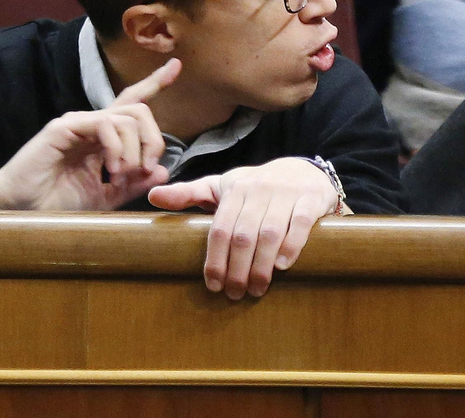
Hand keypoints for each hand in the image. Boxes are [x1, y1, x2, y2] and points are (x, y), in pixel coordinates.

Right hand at [0, 57, 180, 211]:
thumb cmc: (55, 203)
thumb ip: (132, 184)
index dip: (154, 84)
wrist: (19, 210)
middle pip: (139, 110)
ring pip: (127, 118)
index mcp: (102, 137)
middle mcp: (92, 124)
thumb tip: (162, 170)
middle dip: (154, 137)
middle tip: (148, 167)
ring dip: (135, 149)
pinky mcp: (64, 127)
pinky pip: (105, 124)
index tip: (176, 66)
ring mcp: (78, 122)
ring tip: (123, 174)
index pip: (132, 104)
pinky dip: (117, 147)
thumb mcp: (104, 196)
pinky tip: (112, 168)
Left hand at [149, 157, 341, 298]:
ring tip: (257, 289)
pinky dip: (291, 245)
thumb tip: (153, 197)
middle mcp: (259, 189)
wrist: (304, 170)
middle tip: (235, 294)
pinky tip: (282, 266)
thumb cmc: (256, 186)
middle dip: (237, 269)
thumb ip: (189, 193)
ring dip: (261, 265)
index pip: (219, 229)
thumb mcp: (222, 186)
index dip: (214, 260)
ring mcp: (286, 193)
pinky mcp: (311, 199)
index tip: (213, 285)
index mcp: (235, 189)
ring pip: (269, 232)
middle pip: (243, 235)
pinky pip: (300, 223)